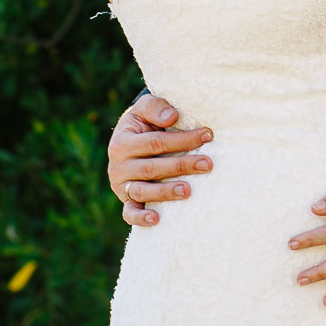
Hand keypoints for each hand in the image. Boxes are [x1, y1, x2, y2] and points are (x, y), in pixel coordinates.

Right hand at [106, 93, 212, 227]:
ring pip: (142, 191)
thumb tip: (172, 117)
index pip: (156, 142)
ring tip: (188, 190)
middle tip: (207, 164)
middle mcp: (118, 165)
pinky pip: (129, 213)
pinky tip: (156, 219)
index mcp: (123, 141)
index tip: (208, 136)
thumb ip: (155, 107)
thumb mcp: (144, 109)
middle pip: (153, 167)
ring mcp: (121, 185)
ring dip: (166, 191)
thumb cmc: (144, 122)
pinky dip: (140, 218)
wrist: (129, 139)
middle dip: (182, 165)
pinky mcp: (124, 200)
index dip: (182, 140)